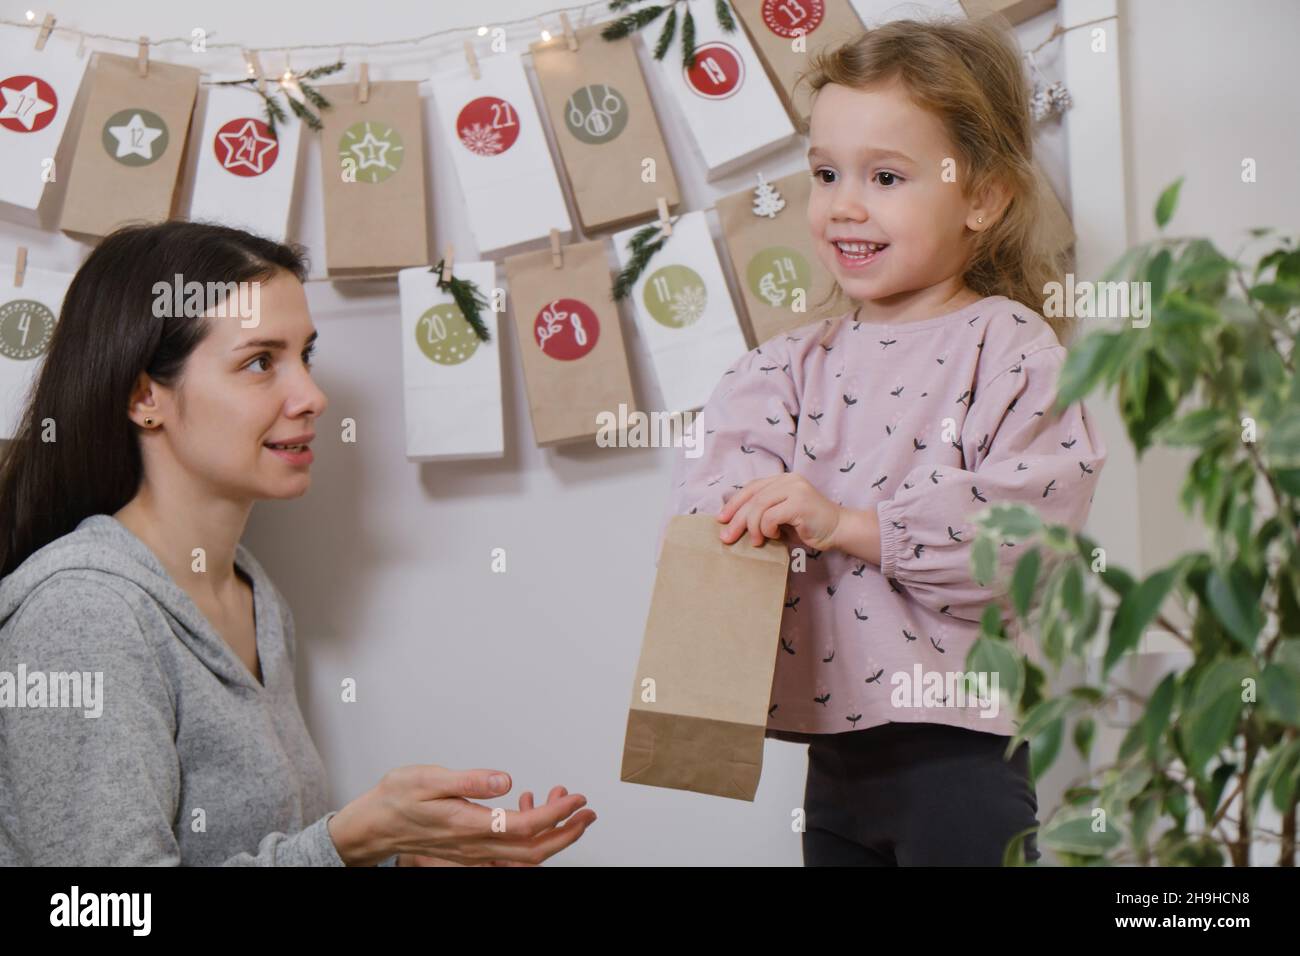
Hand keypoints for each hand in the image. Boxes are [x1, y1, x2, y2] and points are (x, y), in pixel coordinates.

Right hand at [328, 766, 595, 865]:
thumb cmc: (397, 799)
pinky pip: (509, 851)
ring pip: (524, 855)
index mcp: (469, 825)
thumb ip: (469, 779)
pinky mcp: (472, 850)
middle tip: (588, 811)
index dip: (556, 815)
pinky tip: (531, 807)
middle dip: (567, 832)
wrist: (374, 825)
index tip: (575, 797)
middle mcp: (475, 844)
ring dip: (552, 835)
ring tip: (568, 807)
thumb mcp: (428, 778)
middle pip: (533, 851)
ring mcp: (474, 851)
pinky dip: (530, 835)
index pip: (525, 828)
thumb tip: (504, 779)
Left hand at [716, 474, 842, 551]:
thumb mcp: (781, 516)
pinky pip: (770, 517)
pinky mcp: (799, 502)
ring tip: (757, 541)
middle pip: (752, 498)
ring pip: (758, 507)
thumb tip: (732, 523)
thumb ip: (763, 513)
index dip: (733, 503)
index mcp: (782, 480)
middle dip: (736, 519)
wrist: (839, 529)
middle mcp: (788, 480)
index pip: (751, 488)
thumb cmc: (809, 526)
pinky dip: (767, 530)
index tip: (721, 519)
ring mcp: (795, 489)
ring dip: (752, 528)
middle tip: (727, 537)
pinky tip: (775, 536)